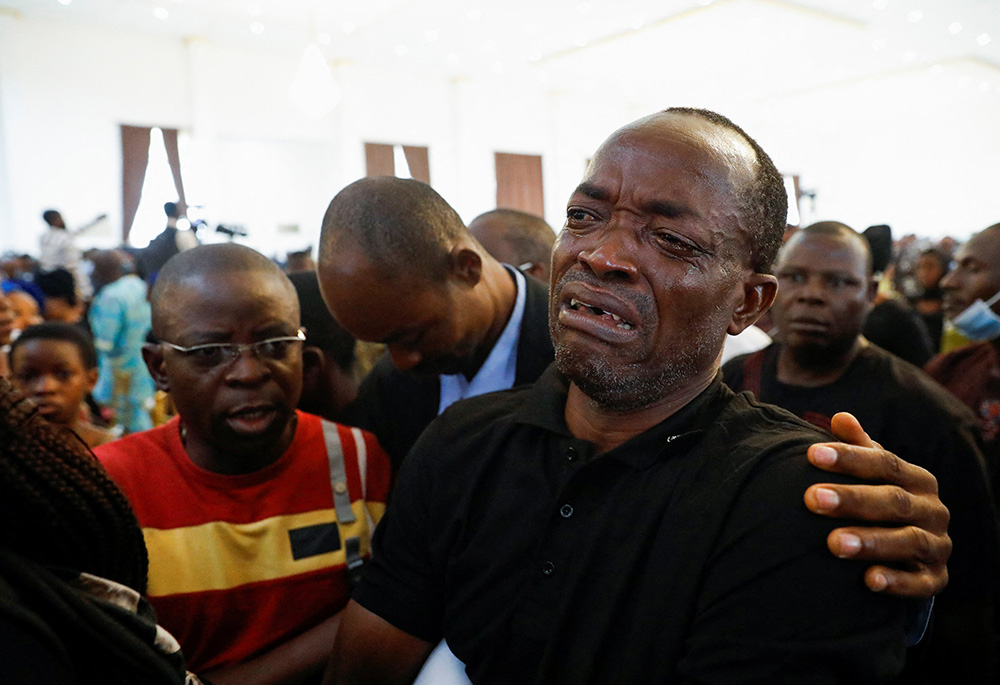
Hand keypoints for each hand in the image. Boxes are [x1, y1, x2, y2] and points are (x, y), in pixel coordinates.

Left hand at [803, 412, 950, 597]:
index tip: (812, 454)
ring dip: (871, 542)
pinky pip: (920, 584)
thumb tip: (840, 417)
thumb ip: (858, 447)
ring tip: (833, 544)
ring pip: (908, 541)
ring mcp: (937, 545)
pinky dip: (896, 582)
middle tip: (812, 499)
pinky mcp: (935, 579)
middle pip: (893, 501)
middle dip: (852, 500)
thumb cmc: (880, 499)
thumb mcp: (873, 473)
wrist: (912, 551)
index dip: (850, 458)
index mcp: (917, 479)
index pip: (885, 463)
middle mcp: (932, 510)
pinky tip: (869, 581)